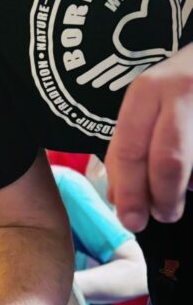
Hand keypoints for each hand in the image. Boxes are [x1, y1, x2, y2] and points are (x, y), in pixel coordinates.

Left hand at [106, 42, 192, 231]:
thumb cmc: (177, 85)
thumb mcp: (146, 105)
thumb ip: (129, 147)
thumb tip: (118, 200)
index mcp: (146, 92)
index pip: (130, 150)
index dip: (129, 192)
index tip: (130, 220)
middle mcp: (179, 91)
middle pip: (168, 160)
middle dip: (162, 199)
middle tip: (161, 216)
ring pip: (190, 164)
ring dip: (181, 190)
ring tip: (174, 202)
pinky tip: (191, 179)